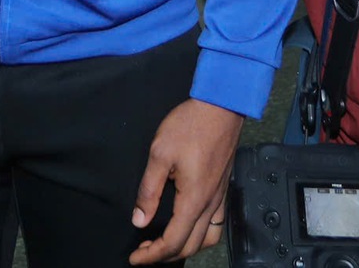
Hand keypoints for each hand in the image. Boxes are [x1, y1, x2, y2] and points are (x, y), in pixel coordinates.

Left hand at [129, 99, 241, 263]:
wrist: (221, 105)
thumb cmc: (191, 125)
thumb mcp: (160, 153)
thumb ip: (148, 190)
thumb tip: (139, 219)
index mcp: (194, 200)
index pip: (173, 242)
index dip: (152, 255)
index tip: (135, 257)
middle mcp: (210, 204)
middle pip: (190, 246)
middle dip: (165, 256)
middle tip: (144, 252)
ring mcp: (220, 196)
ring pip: (208, 239)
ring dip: (186, 247)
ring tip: (165, 243)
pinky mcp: (223, 187)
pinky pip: (216, 223)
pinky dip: (201, 235)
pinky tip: (188, 225)